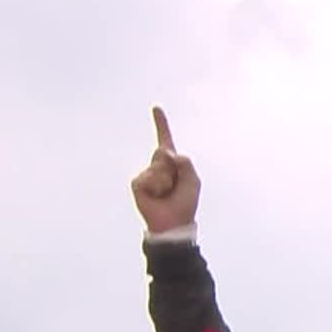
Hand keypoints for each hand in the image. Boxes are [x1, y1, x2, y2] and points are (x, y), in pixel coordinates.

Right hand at [130, 106, 200, 233]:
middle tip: (174, 186)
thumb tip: (168, 153)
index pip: (165, 139)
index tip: (156, 108)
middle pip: (164, 153)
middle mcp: (157, 165)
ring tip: (166, 194)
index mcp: (172, 163)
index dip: (161, 124)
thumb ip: (186, 164)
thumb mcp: (193, 181)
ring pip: (157, 167)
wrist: (173, 223)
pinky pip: (148, 178)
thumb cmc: (184, 203)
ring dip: (166, 181)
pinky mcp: (138, 183)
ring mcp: (147, 174)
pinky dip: (156, 187)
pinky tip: (156, 197)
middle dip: (172, 168)